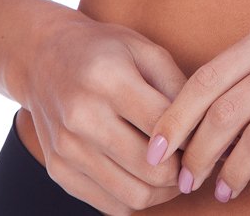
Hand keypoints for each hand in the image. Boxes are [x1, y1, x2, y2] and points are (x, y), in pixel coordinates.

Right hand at [23, 10, 189, 214]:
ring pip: (131, 196)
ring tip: (174, 175)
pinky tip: (145, 179)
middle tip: (195, 162)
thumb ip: (177, 85)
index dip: (192, 138)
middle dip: (181, 172)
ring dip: (162, 193)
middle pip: (150, 169)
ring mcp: (66, 148)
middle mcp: (82, 116)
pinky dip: (134, 199)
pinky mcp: (58, 170)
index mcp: (108, 79)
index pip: (163, 126)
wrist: (43, 57)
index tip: (206, 137)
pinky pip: (108, 205)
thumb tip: (205, 128)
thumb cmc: (103, 49)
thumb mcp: (144, 49)